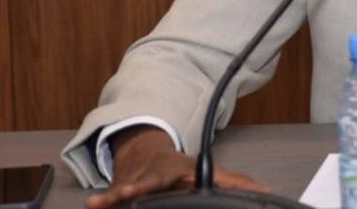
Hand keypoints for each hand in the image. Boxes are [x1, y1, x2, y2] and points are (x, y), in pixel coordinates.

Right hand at [86, 126, 269, 208]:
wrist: (144, 152)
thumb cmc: (180, 169)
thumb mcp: (207, 170)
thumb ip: (234, 182)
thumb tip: (265, 191)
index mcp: (175, 171)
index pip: (173, 176)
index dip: (173, 180)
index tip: (166, 183)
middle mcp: (151, 175)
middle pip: (142, 182)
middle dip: (132, 189)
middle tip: (123, 195)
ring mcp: (132, 182)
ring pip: (121, 190)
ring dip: (110, 198)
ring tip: (97, 204)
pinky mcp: (118, 190)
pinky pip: (109, 198)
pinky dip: (102, 202)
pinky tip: (92, 206)